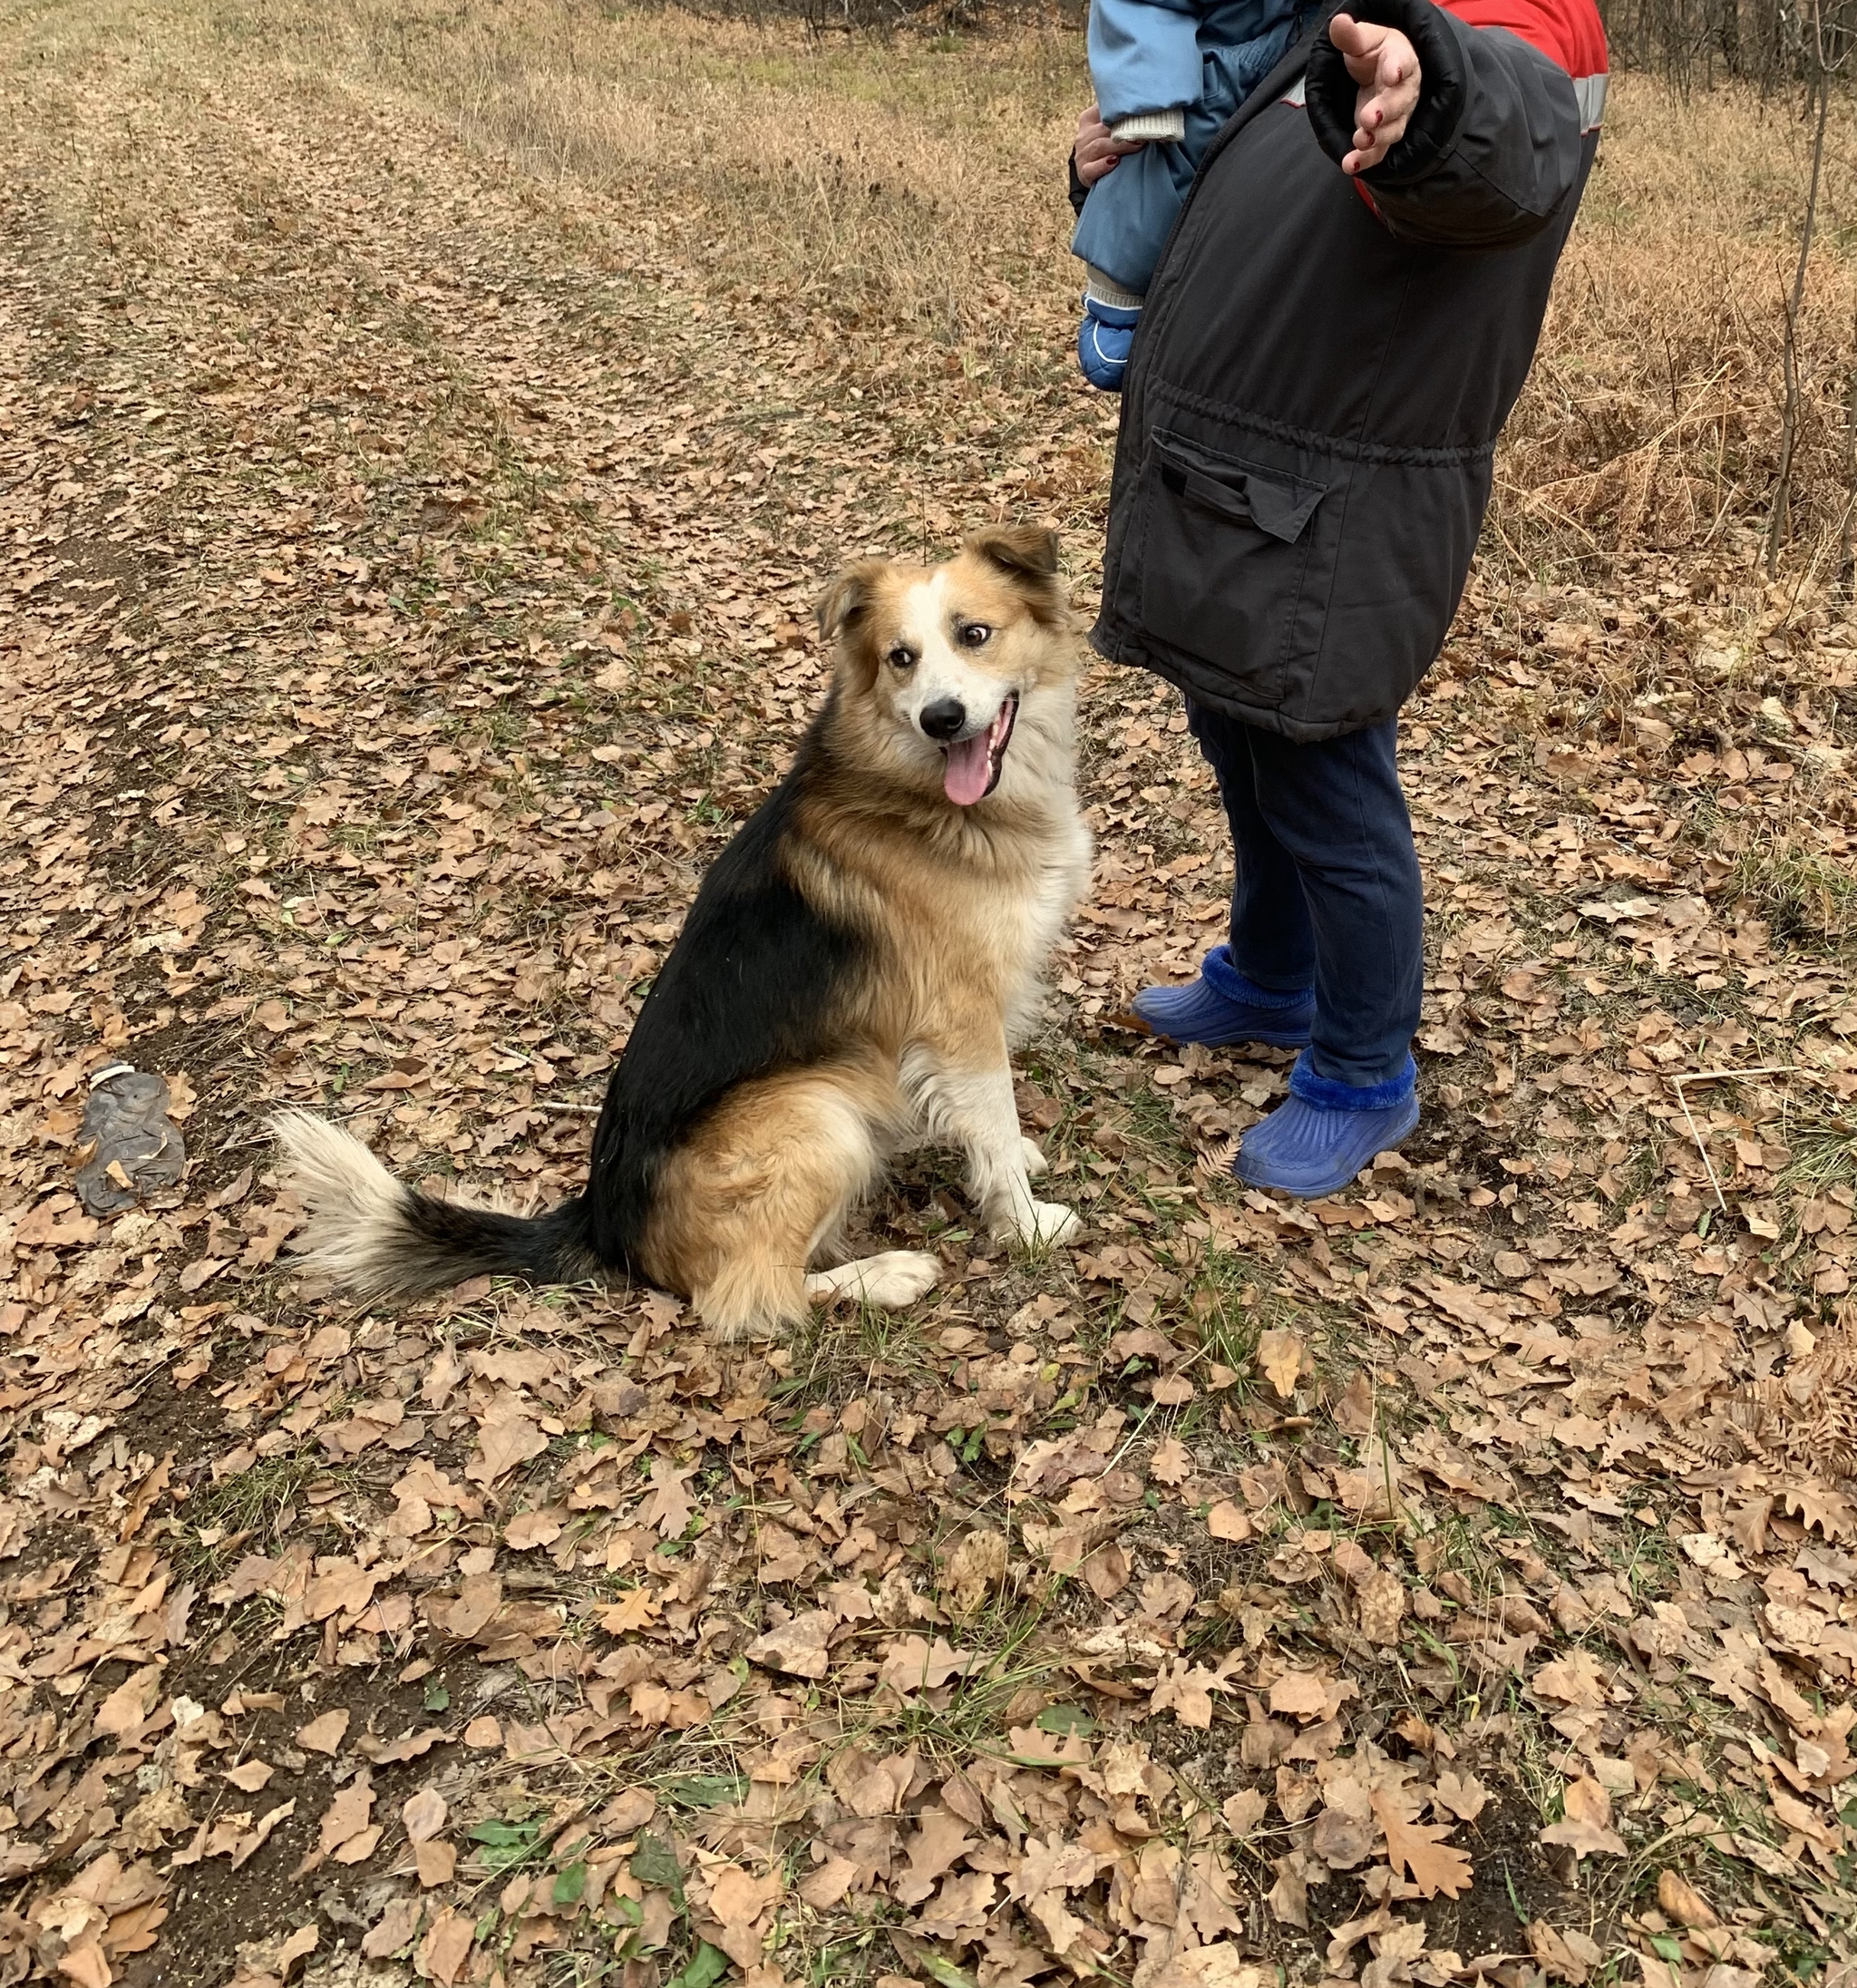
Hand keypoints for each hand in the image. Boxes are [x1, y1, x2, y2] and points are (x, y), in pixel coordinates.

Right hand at [1075, 103, 1144, 187]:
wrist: (1096, 175)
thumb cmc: (1110, 148)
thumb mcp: (1110, 130)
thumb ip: (1122, 118)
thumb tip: (1147, 106)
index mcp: (1089, 119)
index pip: (1103, 109)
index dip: (1121, 110)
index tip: (1141, 111)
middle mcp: (1083, 135)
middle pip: (1103, 128)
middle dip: (1125, 129)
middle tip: (1146, 130)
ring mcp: (1082, 155)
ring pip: (1099, 146)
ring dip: (1120, 146)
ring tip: (1138, 145)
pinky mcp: (1084, 173)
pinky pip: (1090, 169)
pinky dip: (1102, 166)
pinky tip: (1115, 162)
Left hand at [1328, 14, 1420, 173]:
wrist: (1382, 76)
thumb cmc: (1375, 56)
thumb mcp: (1363, 42)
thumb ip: (1351, 37)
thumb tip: (1338, 22)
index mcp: (1400, 60)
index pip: (1404, 63)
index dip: (1398, 68)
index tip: (1392, 73)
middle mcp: (1403, 91)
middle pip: (1400, 102)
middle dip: (1385, 111)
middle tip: (1369, 118)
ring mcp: (1396, 117)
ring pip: (1392, 130)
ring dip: (1376, 139)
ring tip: (1359, 141)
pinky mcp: (1383, 137)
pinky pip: (1378, 152)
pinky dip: (1365, 160)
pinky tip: (1350, 164)